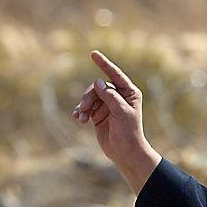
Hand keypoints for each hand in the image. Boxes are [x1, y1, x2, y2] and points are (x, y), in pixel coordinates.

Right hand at [72, 50, 160, 193]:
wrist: (125, 152)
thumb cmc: (128, 132)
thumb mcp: (121, 112)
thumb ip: (110, 96)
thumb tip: (98, 81)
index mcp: (128, 93)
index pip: (115, 75)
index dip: (104, 64)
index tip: (93, 54)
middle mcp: (118, 96)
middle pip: (98, 88)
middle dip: (89, 97)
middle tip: (84, 108)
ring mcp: (107, 105)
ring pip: (90, 98)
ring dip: (83, 106)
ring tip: (80, 117)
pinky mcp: (98, 115)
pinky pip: (86, 108)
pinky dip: (80, 112)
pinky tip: (78, 119)